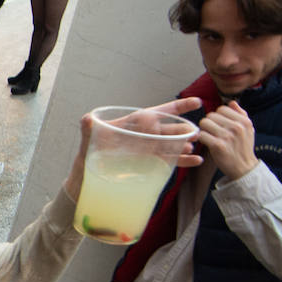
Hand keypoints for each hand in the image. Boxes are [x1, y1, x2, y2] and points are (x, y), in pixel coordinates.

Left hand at [64, 98, 203, 199]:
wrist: (85, 178)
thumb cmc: (86, 155)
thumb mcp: (87, 141)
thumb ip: (88, 130)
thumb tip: (86, 119)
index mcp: (131, 124)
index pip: (156, 113)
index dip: (175, 107)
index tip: (195, 102)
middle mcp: (142, 135)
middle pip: (166, 130)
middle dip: (181, 130)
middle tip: (194, 132)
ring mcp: (146, 149)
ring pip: (169, 145)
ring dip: (182, 145)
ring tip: (192, 147)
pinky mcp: (148, 163)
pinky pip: (168, 160)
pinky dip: (182, 160)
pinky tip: (195, 161)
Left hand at [198, 100, 257, 179]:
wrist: (244, 167)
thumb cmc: (243, 147)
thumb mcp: (248, 129)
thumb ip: (241, 114)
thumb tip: (232, 102)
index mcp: (244, 121)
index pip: (222, 108)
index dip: (217, 116)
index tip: (219, 125)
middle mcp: (237, 127)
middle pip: (211, 115)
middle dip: (209, 123)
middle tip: (213, 132)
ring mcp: (227, 136)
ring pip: (204, 123)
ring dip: (204, 130)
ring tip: (210, 136)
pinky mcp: (218, 146)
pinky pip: (202, 135)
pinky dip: (202, 139)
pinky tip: (207, 143)